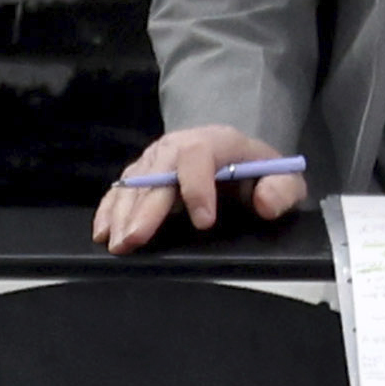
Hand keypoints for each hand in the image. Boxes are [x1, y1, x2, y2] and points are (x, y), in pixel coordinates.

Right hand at [94, 126, 307, 252]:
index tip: (204, 223)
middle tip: (134, 240)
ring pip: (133, 183)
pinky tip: (101, 233)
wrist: (232, 156)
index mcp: (216, 141)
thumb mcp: (283, 178)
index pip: (199, 157)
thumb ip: (282, 189)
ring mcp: (154, 160)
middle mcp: (179, 146)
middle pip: (157, 173)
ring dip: (121, 214)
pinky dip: (108, 211)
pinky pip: (118, 190)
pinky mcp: (138, 174)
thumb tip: (265, 203)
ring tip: (117, 244)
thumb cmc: (255, 172)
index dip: (198, 188)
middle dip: (145, 209)